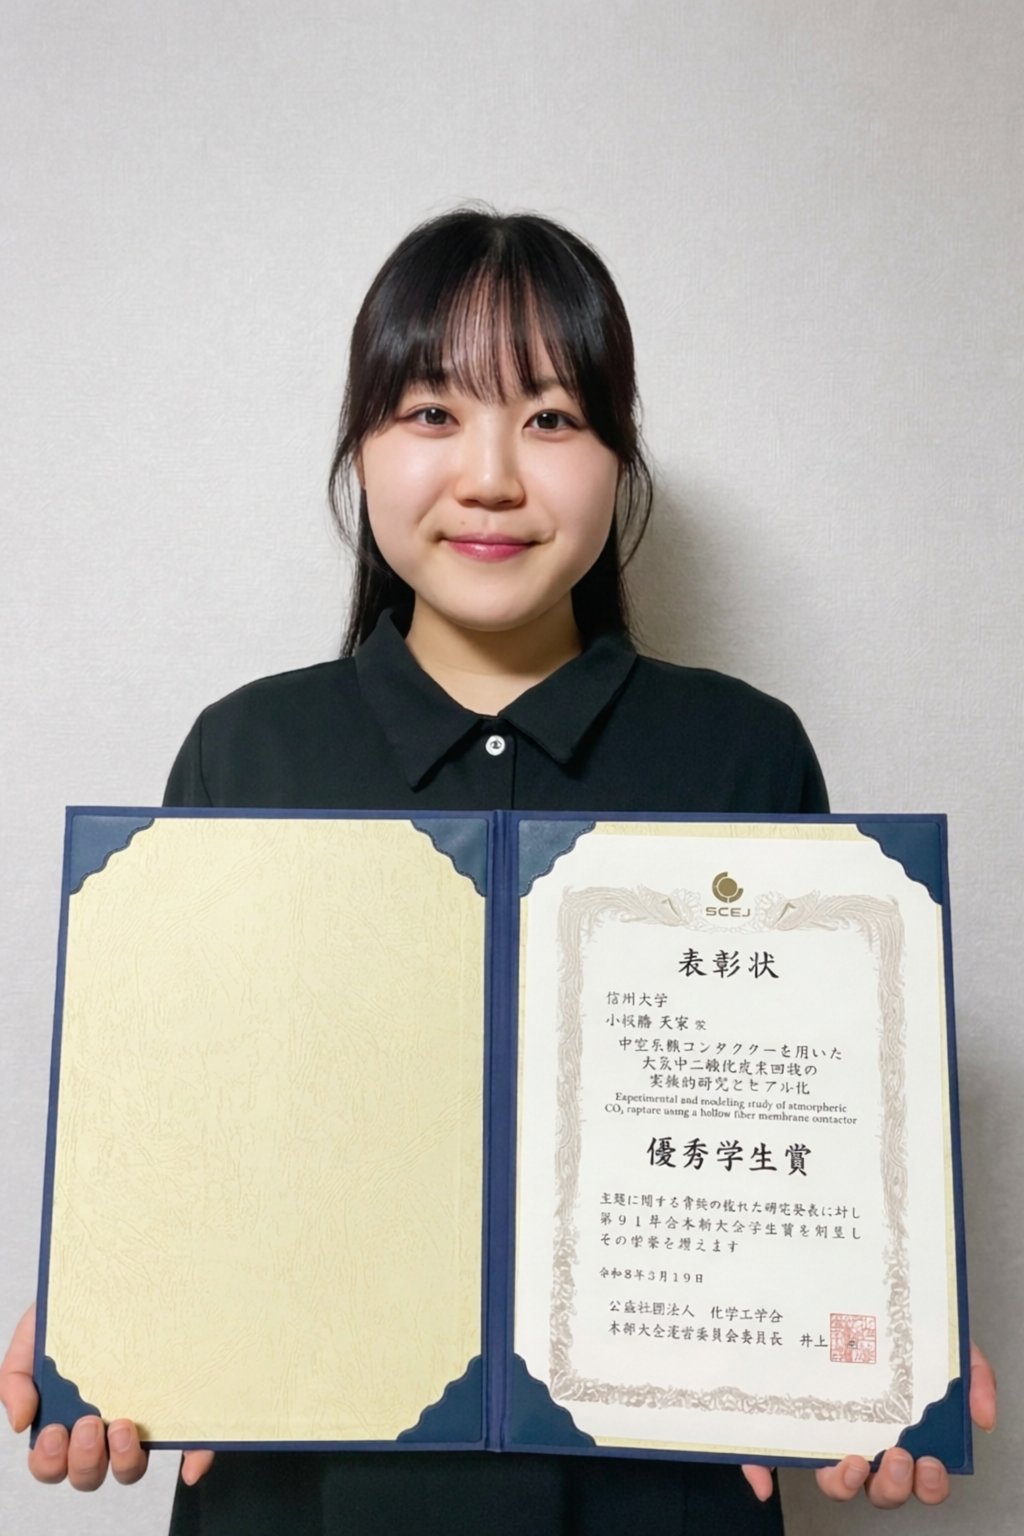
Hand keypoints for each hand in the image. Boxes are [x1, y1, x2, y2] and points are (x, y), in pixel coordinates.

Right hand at [0, 1303, 213, 1489]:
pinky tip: (192, 1467)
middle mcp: (101, 1429)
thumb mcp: (33, 1336)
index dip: (50, 1461)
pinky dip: (194, 1461)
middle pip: (89, 1473)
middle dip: (85, 1459)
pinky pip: (190, 1446)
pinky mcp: (176, 1410)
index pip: (53, 1463)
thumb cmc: (71, 1313)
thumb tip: (22, 1422)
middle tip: (89, 1424)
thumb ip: (15, 1377)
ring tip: (124, 1425)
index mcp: (65, 1419)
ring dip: (125, 1460)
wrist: (113, 1275)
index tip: (55, 1430)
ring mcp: (140, 1422)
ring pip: (130, 1468)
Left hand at [741, 1340, 996, 1504]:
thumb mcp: (941, 1340)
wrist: (846, 1275)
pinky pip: (771, 1454)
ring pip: (834, 1483)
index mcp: (900, 1428)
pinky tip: (763, 1481)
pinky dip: (764, 1472)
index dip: (924, 1484)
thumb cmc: (894, 1322)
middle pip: (880, 1489)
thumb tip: (984, 1417)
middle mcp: (865, 1439)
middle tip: (898, 1458)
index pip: (916, 1475)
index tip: (927, 1462)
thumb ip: (972, 1374)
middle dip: (892, 1486)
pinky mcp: (786, 1419)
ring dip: (845, 1484)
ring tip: (855, 1460)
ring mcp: (826, 1432)